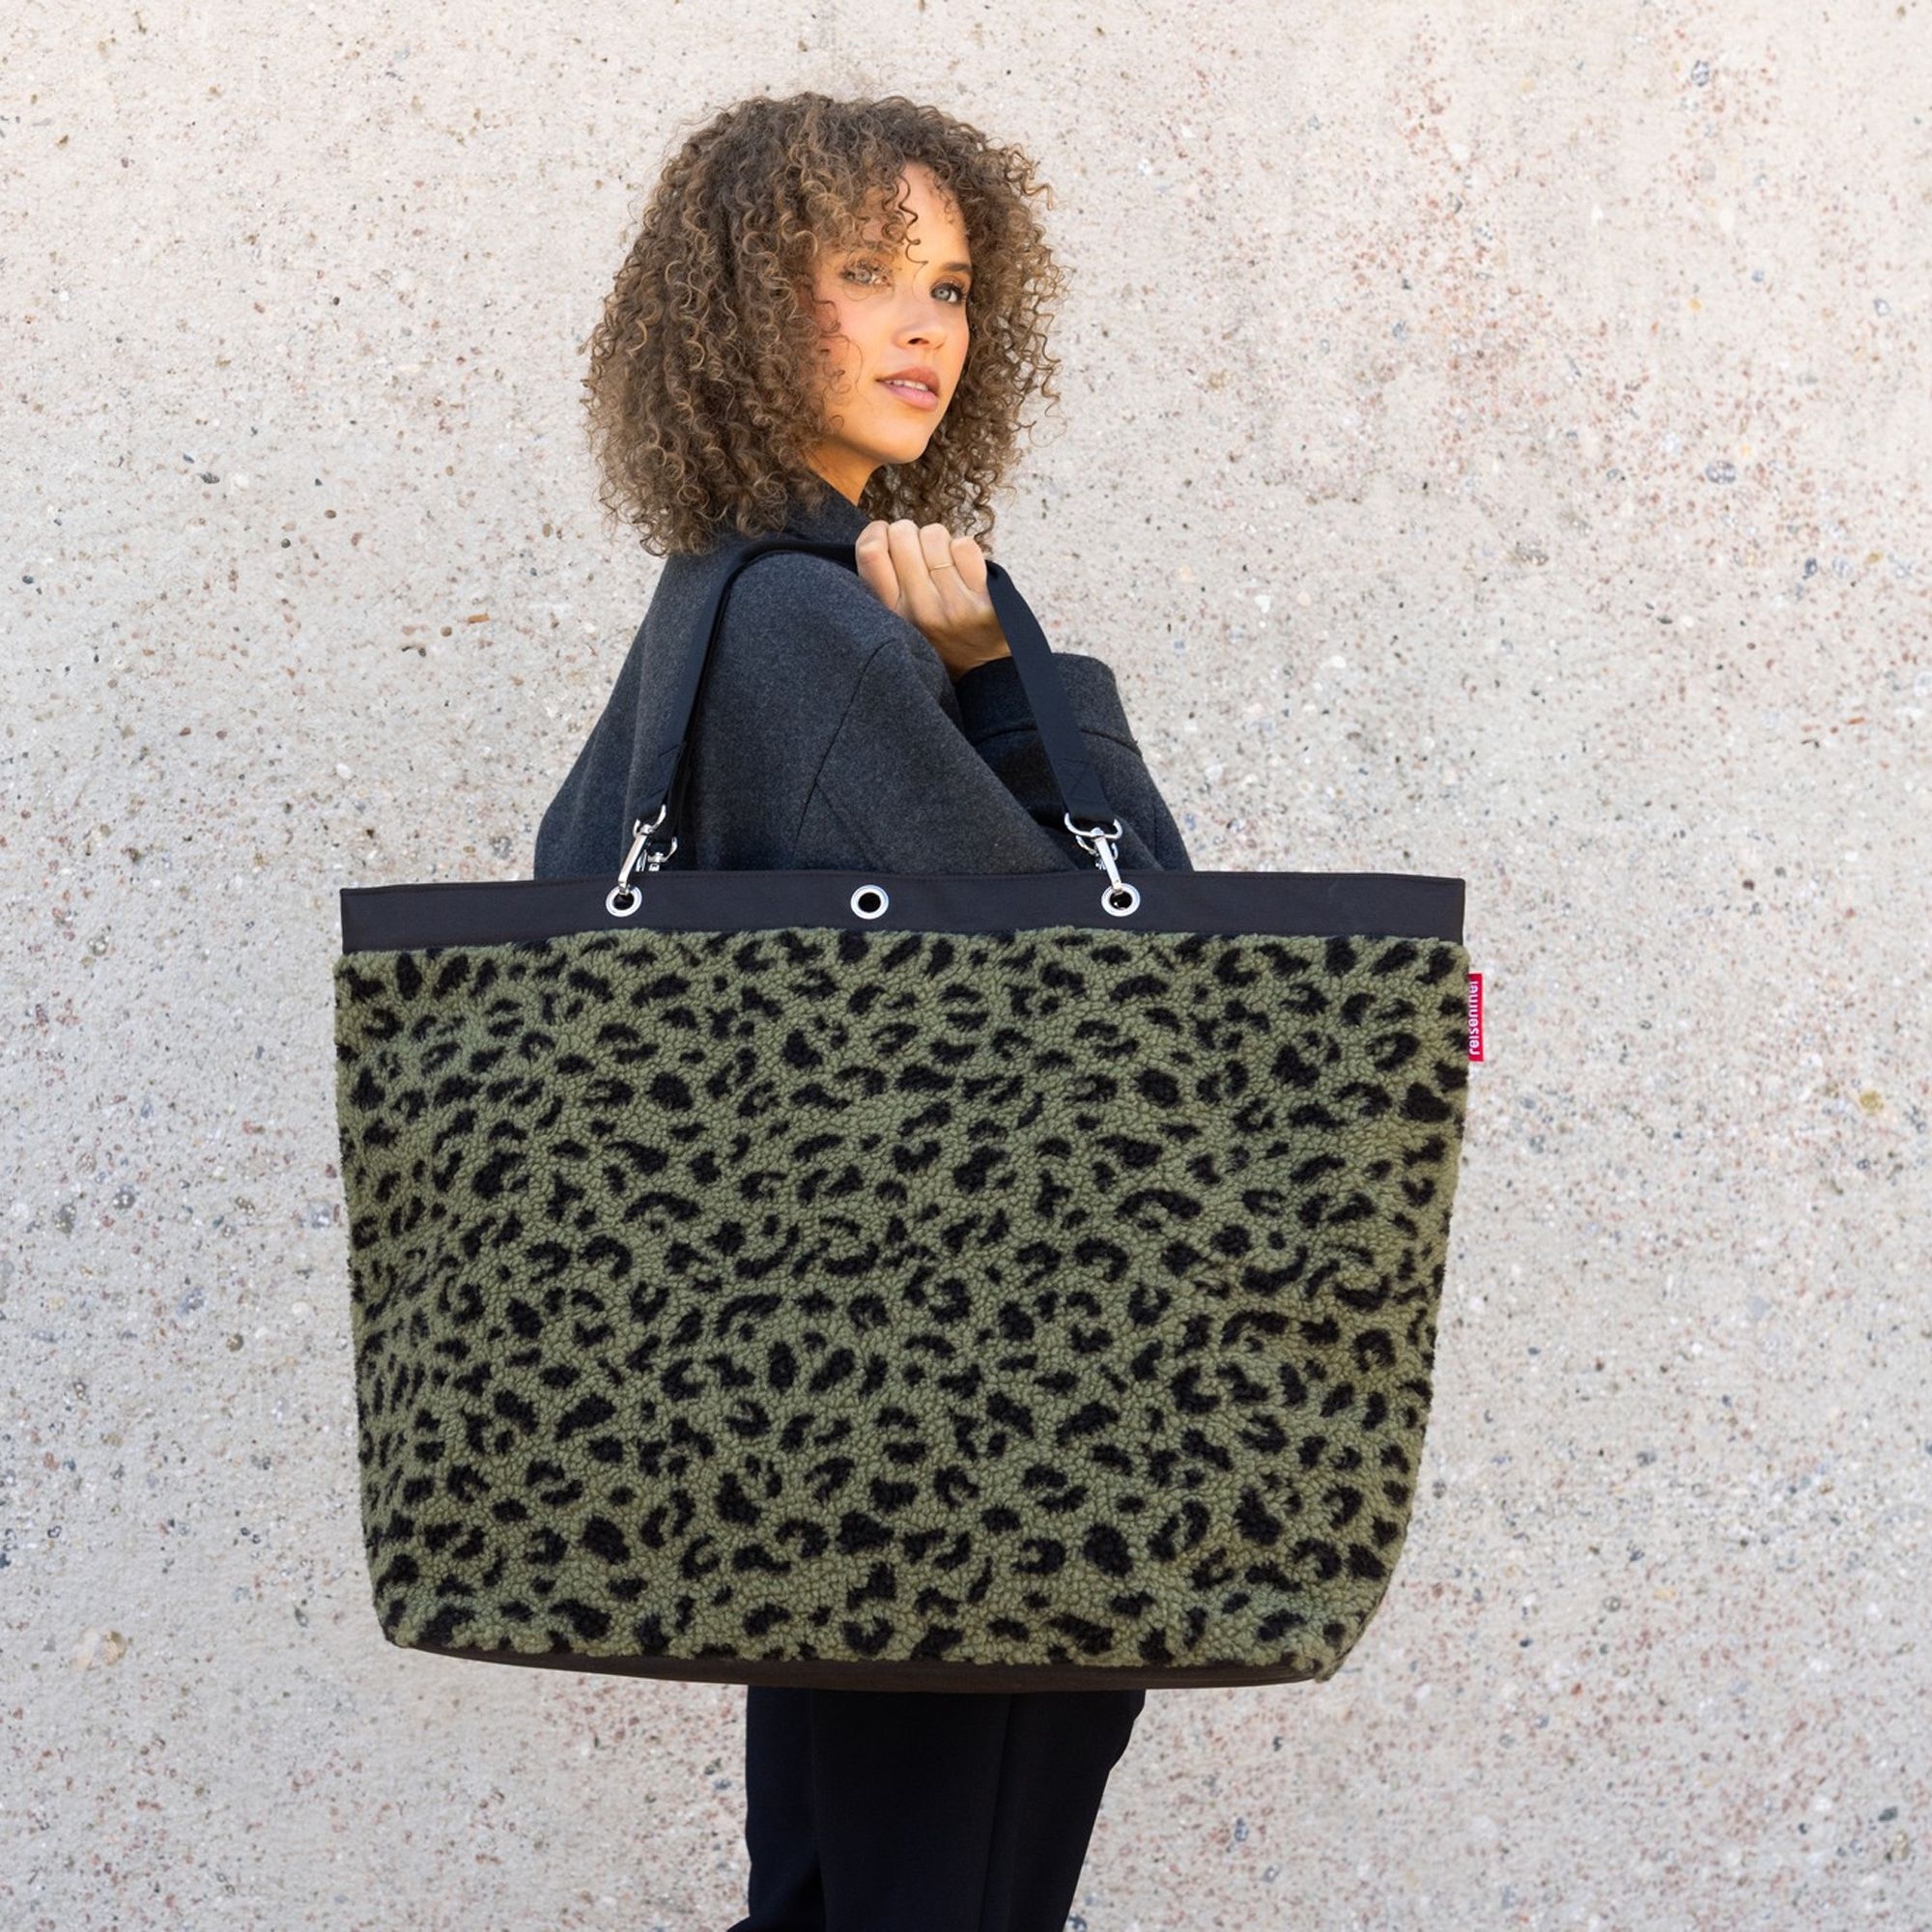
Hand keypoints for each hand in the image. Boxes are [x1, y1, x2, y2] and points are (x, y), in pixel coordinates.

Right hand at [854, 518, 1011, 681]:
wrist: (983, 675)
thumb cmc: (937, 637)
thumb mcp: (898, 620)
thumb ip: (883, 583)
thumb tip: (879, 532)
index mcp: (889, 613)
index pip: (869, 551)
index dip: (877, 532)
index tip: (886, 539)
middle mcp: (917, 610)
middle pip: (902, 533)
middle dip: (911, 535)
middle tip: (920, 555)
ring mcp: (951, 606)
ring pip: (934, 535)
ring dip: (940, 543)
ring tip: (944, 567)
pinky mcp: (983, 603)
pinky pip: (965, 547)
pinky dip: (965, 553)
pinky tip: (966, 573)